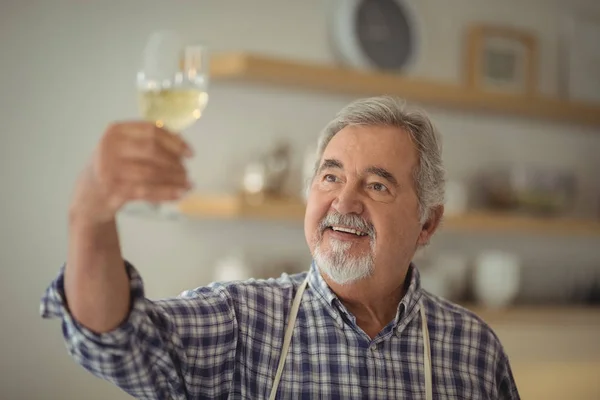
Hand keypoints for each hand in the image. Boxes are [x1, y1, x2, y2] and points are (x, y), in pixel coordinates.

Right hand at [70, 121, 193, 223]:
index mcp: (116, 131)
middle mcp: (111, 147)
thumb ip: (146, 141)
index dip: (175, 141)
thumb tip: (181, 142)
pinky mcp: (114, 190)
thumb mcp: (123, 148)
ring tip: (187, 184)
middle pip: (153, 150)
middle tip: (187, 171)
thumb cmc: (112, 168)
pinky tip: (179, 194)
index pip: (152, 130)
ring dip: (174, 179)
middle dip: (175, 162)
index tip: (190, 152)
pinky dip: (166, 192)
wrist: (88, 195)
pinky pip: (147, 191)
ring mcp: (110, 168)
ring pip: (152, 172)